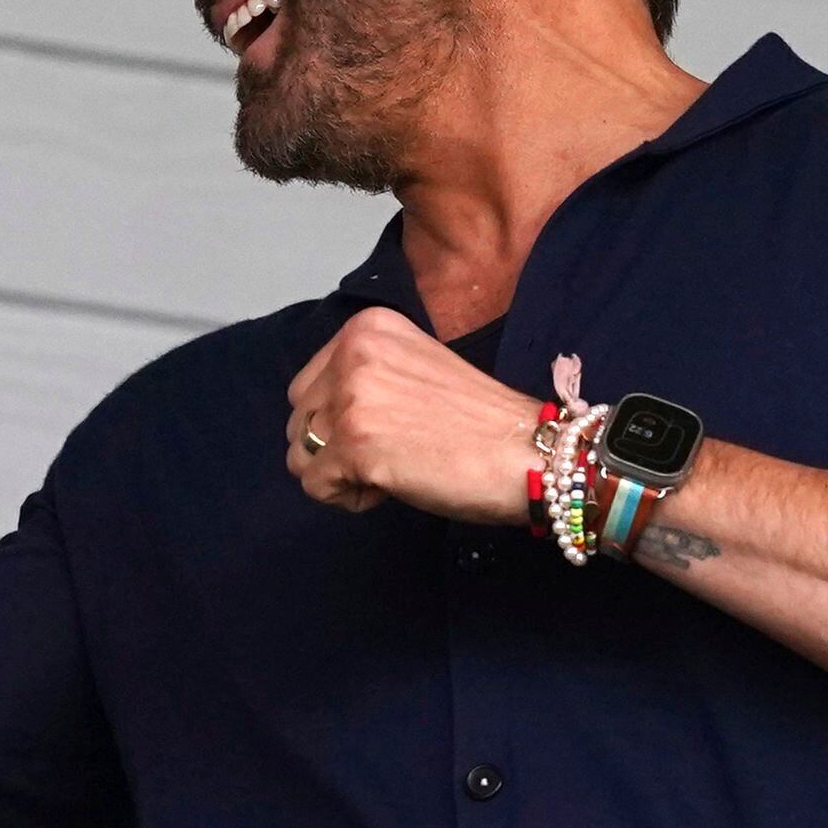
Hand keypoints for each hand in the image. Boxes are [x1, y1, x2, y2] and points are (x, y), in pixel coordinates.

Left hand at [284, 308, 541, 522]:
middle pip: (298, 419)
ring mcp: (351, 398)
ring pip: (300, 454)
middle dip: (333, 447)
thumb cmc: (481, 422)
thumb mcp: (414, 370)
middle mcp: (353, 354)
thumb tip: (318, 418)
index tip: (391, 426)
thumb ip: (365, 378)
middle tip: (390, 452)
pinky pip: (315, 486)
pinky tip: (391, 488)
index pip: (309, 385)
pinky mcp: (354, 445)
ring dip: (340, 474)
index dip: (341, 419)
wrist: (529, 452)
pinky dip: (349, 498)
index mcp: (368, 329)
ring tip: (391, 469)